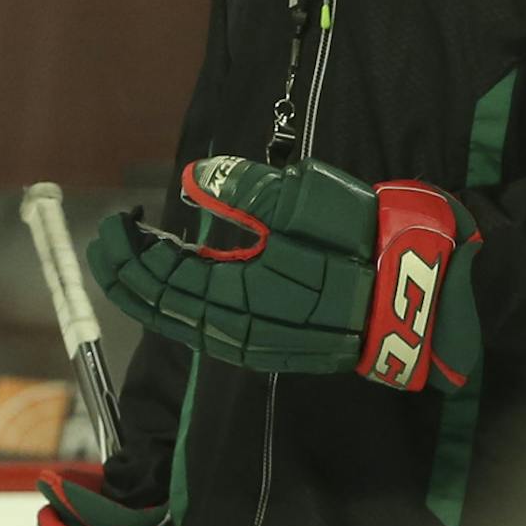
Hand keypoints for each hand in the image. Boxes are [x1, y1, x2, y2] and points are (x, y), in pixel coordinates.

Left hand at [86, 155, 482, 388]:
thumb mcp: (306, 199)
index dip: (127, 250)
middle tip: (105, 239)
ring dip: (147, 292)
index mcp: (235, 293)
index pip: (160, 276)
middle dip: (124, 274)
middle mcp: (235, 328)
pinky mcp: (272, 349)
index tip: (114, 220)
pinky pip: (206, 331)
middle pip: (160, 306)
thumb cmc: (365, 241)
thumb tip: (196, 176)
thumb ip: (245, 189)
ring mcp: (254, 345)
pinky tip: (175, 287)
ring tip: (126, 261)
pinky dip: (179, 307)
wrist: (421, 298)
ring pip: (181, 323)